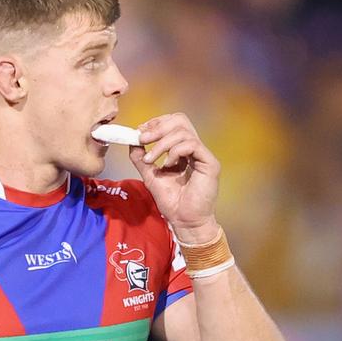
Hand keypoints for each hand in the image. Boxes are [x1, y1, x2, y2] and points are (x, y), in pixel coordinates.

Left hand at [129, 113, 220, 243]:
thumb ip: (141, 158)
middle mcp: (194, 149)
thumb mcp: (150, 176)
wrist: (183, 220)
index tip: (139, 132)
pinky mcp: (210, 163)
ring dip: (162, 143)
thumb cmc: (172, 201)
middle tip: (143, 138)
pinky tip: (168, 165)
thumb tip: (132, 141)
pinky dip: (175, 151)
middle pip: (180, 120)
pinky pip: (192, 144)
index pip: (173, 123)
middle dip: (158, 127)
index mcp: (182, 150)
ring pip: (183, 132)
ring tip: (152, 159)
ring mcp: (203, 155)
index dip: (156, 123)